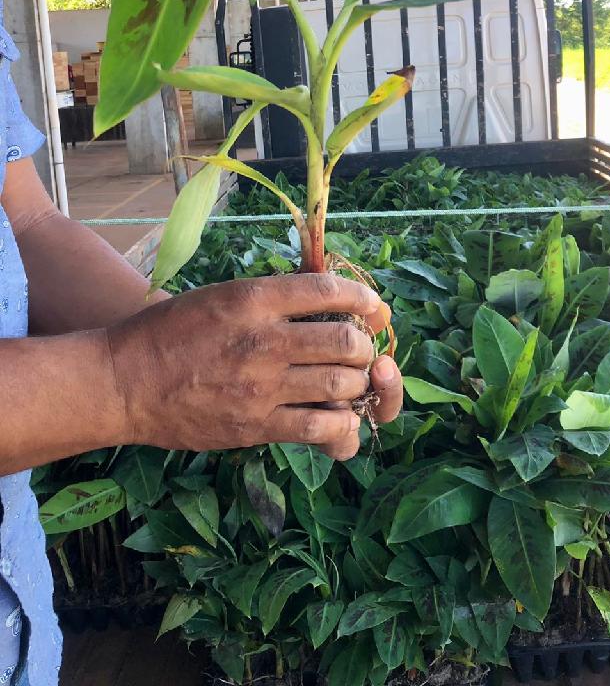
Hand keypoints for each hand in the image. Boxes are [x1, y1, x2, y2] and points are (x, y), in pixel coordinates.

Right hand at [105, 274, 400, 458]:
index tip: (373, 307)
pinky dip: (341, 426)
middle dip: (364, 347)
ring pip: (342, 385)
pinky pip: (320, 428)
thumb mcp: (224, 294)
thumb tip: (330, 294)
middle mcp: (264, 340)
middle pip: (347, 341)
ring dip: (357, 385)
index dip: (364, 299)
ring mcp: (261, 386)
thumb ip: (275, 296)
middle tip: (359, 351)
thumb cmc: (173, 332)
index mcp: (255, 299)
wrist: (125, 382)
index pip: (329, 290)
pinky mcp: (256, 425)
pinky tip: (338, 421)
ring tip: (348, 384)